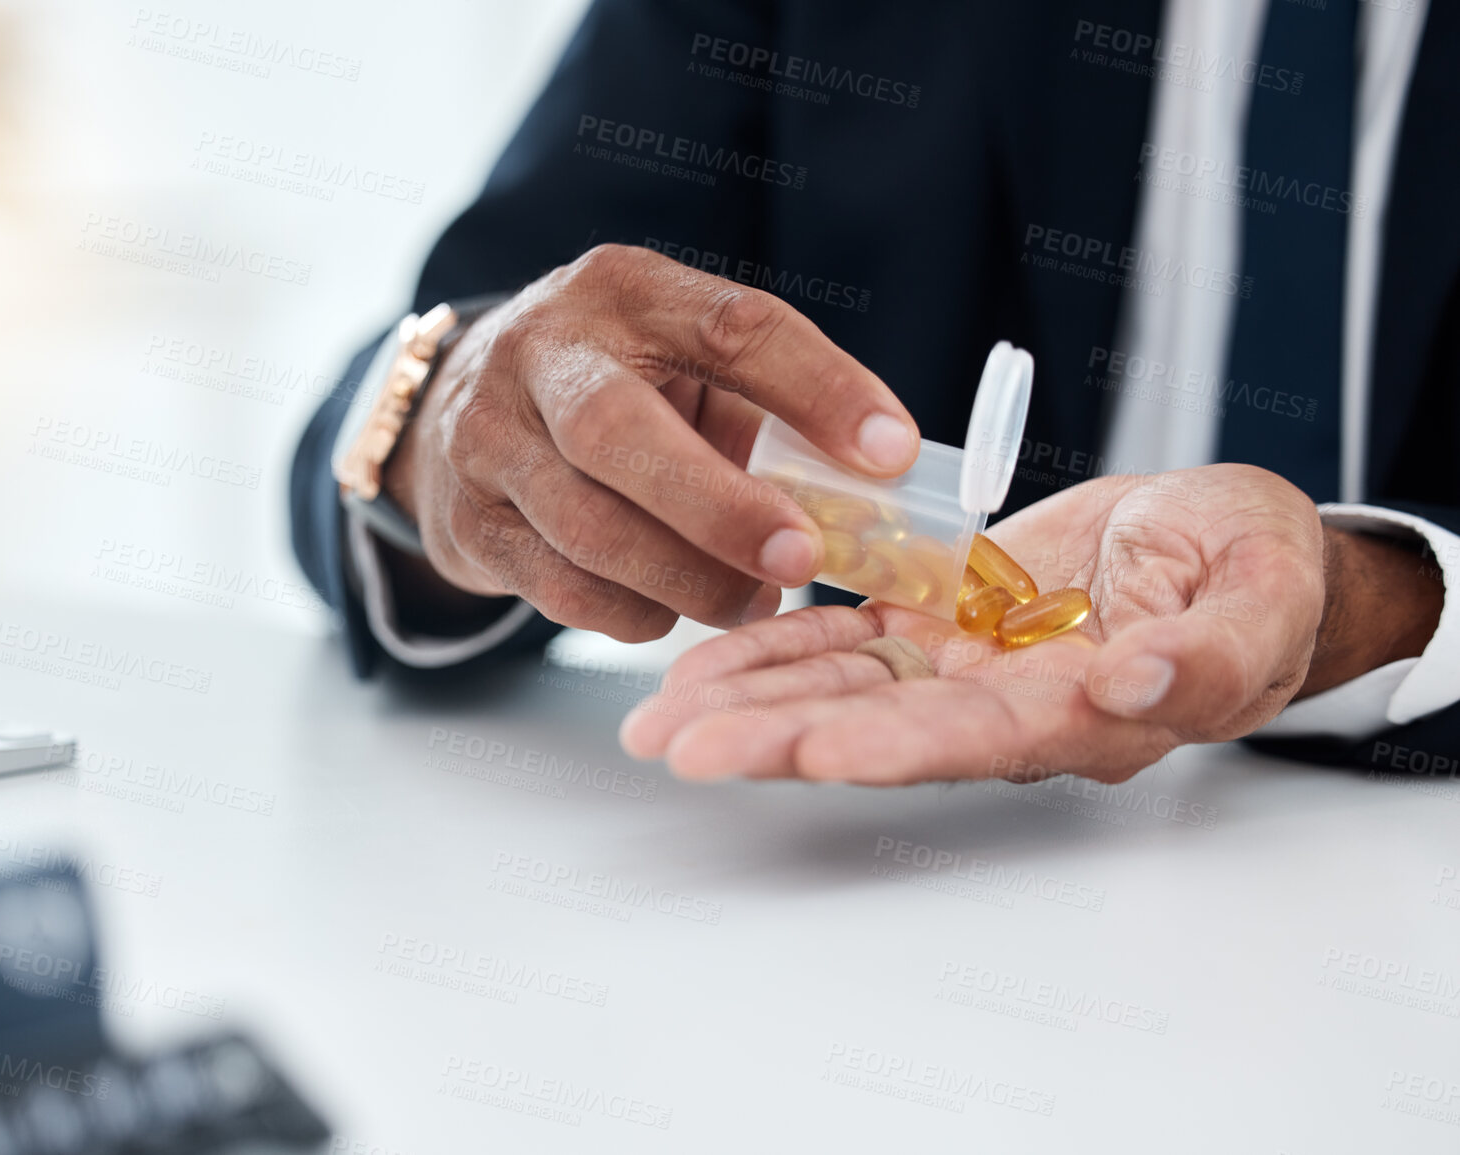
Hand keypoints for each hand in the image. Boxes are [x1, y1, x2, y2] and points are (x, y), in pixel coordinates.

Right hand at [382, 244, 919, 642]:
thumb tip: (875, 495)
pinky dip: (632, 614)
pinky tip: (670, 610)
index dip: (818, 387)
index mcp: (626, 292)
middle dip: (720, 508)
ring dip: (686, 580)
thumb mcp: (684, 365)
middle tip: (800, 560)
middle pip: (620, 430)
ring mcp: (489, 435)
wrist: (459, 411)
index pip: (730, 325)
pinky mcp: (468, 519)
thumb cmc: (618, 389)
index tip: (891, 453)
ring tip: (752, 601)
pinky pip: (560, 587)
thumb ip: (767, 413)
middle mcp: (544, 351)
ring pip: (588, 527)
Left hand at [620, 464, 1442, 784]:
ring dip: (751, 698)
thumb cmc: (1257, 571)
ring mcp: (964, 666)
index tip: (811, 748)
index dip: (894, 744)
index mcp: (1085, 716)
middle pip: (880, 728)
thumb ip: (1211, 654)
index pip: (978, 737)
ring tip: (660, 715)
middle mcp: (1005, 705)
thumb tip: (1135, 684)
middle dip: (778, 737)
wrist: (1219, 545)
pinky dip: (780, 644)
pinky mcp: (939, 620)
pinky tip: (708, 661)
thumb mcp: (1262, 598)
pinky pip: (847, 636)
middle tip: (680, 747)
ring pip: (843, 686)